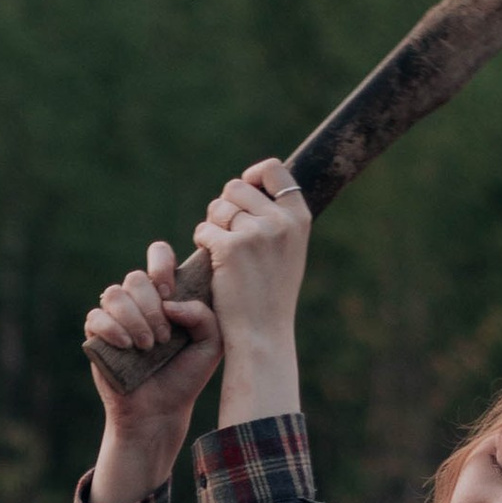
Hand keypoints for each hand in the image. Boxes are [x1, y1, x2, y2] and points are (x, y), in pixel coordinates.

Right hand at [86, 239, 221, 502]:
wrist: (161, 412)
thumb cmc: (187, 376)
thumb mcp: (212, 344)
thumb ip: (205, 314)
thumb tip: (168, 301)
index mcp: (167, 295)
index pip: (159, 255)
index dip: (161, 264)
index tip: (170, 291)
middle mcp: (140, 301)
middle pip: (136, 277)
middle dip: (150, 306)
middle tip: (163, 337)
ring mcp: (117, 317)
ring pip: (115, 293)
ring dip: (133, 319)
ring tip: (147, 346)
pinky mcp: (97, 335)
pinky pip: (96, 316)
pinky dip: (112, 329)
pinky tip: (127, 347)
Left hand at [192, 157, 306, 429]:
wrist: (264, 332)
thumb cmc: (272, 293)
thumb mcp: (288, 249)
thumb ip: (277, 217)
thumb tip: (253, 180)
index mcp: (300, 217)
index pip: (273, 169)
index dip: (252, 176)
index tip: (243, 194)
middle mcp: (281, 221)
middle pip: (237, 186)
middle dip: (225, 206)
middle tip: (227, 234)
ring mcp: (256, 233)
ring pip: (217, 206)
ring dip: (212, 224)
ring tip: (221, 250)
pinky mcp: (231, 247)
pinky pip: (204, 229)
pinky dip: (202, 241)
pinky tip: (211, 260)